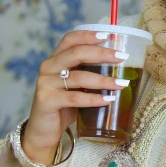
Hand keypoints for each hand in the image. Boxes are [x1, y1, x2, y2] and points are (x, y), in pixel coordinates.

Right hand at [22, 30, 129, 157]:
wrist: (43, 131)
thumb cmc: (63, 107)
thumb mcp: (76, 86)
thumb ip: (88, 73)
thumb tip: (120, 67)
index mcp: (55, 59)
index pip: (70, 39)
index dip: (88, 35)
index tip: (108, 36)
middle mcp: (48, 67)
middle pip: (76, 53)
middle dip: (102, 54)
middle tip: (122, 57)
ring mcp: (45, 84)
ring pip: (78, 77)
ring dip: (103, 80)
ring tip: (122, 84)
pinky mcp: (46, 101)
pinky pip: (74, 98)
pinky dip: (93, 99)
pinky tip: (108, 100)